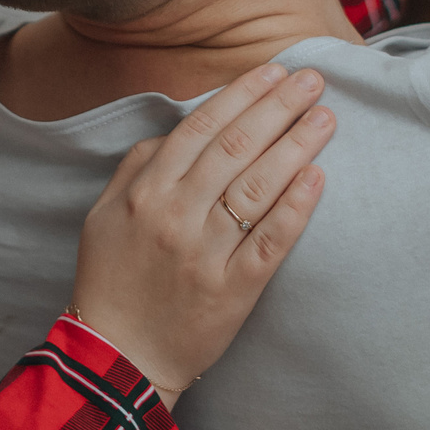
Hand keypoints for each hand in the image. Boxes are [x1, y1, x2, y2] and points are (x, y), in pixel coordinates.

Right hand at [68, 62, 332, 407]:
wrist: (117, 358)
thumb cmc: (112, 280)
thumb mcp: (104, 215)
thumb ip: (137, 166)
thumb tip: (176, 129)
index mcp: (145, 192)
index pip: (200, 128)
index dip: (242, 95)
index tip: (274, 71)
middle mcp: (176, 216)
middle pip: (236, 148)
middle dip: (278, 107)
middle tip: (313, 81)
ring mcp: (206, 254)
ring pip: (258, 187)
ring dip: (296, 146)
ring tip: (325, 118)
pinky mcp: (233, 290)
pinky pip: (271, 242)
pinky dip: (296, 207)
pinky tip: (318, 177)